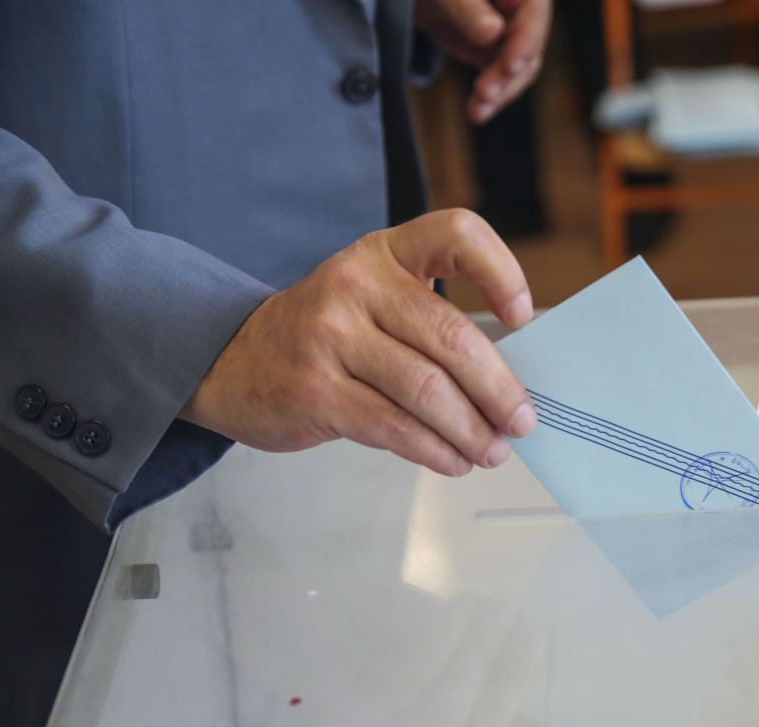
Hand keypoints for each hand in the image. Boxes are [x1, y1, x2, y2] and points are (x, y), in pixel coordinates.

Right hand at [179, 208, 537, 474]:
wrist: (233, 361)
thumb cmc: (323, 334)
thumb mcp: (372, 299)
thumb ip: (432, 321)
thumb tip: (507, 383)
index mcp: (383, 253)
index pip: (456, 234)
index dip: (501, 271)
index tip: (525, 316)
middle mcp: (357, 285)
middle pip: (453, 337)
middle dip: (500, 390)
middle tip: (522, 421)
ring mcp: (331, 337)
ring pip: (428, 391)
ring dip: (472, 431)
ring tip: (491, 450)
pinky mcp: (316, 391)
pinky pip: (395, 427)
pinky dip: (435, 450)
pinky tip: (452, 460)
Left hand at [414, 0, 551, 123]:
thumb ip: (467, 9)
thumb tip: (492, 32)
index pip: (534, 11)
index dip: (526, 41)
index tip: (510, 66)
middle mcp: (519, 10)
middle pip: (529, 47)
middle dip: (507, 76)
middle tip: (484, 94)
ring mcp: (509, 34)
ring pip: (518, 70)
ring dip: (500, 94)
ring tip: (477, 111)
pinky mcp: (494, 55)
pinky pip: (500, 80)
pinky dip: (489, 98)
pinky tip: (476, 112)